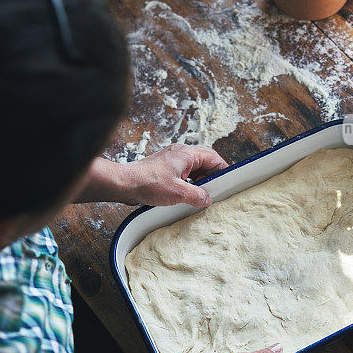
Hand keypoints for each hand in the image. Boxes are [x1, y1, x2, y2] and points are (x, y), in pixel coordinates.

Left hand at [73, 145, 227, 206]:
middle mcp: (180, 153)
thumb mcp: (179, 193)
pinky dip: (189, 182)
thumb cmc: (148, 183)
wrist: (125, 183)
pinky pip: (184, 173)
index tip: (227, 182)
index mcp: (187, 154)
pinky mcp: (164, 168)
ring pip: (194, 168)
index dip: (223, 170)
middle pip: (205, 162)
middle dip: (211, 177)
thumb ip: (197, 196)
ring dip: (199, 181)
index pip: (214, 158)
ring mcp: (171, 160)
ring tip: (202, 195)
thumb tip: (208, 199)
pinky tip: (188, 194)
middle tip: (215, 191)